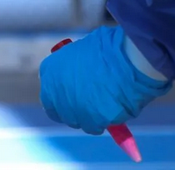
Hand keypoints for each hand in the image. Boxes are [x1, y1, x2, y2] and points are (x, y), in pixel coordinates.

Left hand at [40, 26, 171, 134]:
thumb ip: (71, 69)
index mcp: (49, 73)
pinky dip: (105, 122)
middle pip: (62, 113)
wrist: (125, 57)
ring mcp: (71, 109)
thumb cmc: (106, 48)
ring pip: (79, 122)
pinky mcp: (90, 121)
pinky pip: (96, 127)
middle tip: (92, 106)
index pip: (49, 96)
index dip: (62, 100)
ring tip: (107, 103)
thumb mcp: (78, 53)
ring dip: (91, 118)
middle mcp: (54, 93)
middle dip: (75, 112)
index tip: (73, 100)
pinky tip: (113, 109)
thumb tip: (76, 81)